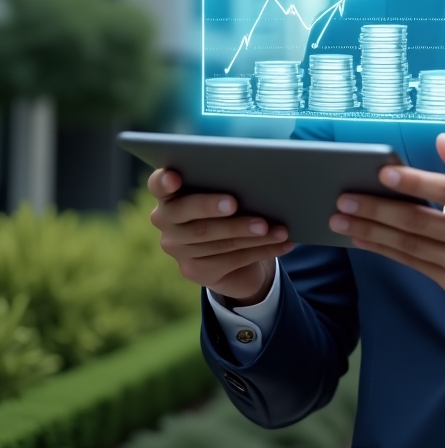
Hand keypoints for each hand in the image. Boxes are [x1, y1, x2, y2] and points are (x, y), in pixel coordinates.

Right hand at [148, 169, 294, 305]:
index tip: (173, 177)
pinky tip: (284, 243)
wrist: (237, 256)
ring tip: (279, 228)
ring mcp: (177, 249)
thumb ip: (231, 183)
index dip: (164, 181)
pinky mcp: (194, 271)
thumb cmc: (234, 209)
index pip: (158, 184)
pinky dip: (263, 249)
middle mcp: (166, 221)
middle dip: (211, 207)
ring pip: (215, 239)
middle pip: (186, 213)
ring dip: (251, 233)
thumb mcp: (229, 193)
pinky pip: (232, 259)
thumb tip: (262, 176)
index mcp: (171, 193)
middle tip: (234, 203)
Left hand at [330, 134, 444, 312]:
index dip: (413, 182)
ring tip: (342, 219)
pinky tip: (364, 240)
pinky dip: (386, 251)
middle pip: (418, 222)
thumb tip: (440, 141)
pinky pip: (414, 265)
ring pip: (409, 246)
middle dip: (376, 209)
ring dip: (371, 232)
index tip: (383, 173)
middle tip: (344, 199)